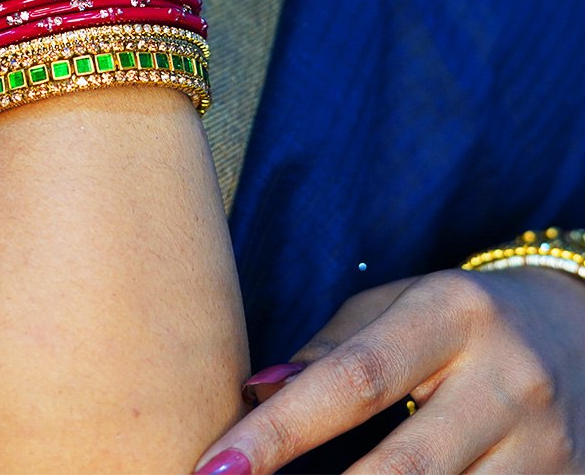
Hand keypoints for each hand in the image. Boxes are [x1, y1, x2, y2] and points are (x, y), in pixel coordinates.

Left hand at [194, 268, 584, 472]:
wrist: (579, 328)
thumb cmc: (457, 316)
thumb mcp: (395, 306)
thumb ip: (327, 350)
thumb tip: (253, 394)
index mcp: (450, 314)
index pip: (352, 379)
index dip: (280, 431)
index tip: (217, 467)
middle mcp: (507, 380)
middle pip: (402, 468)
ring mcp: (548, 446)